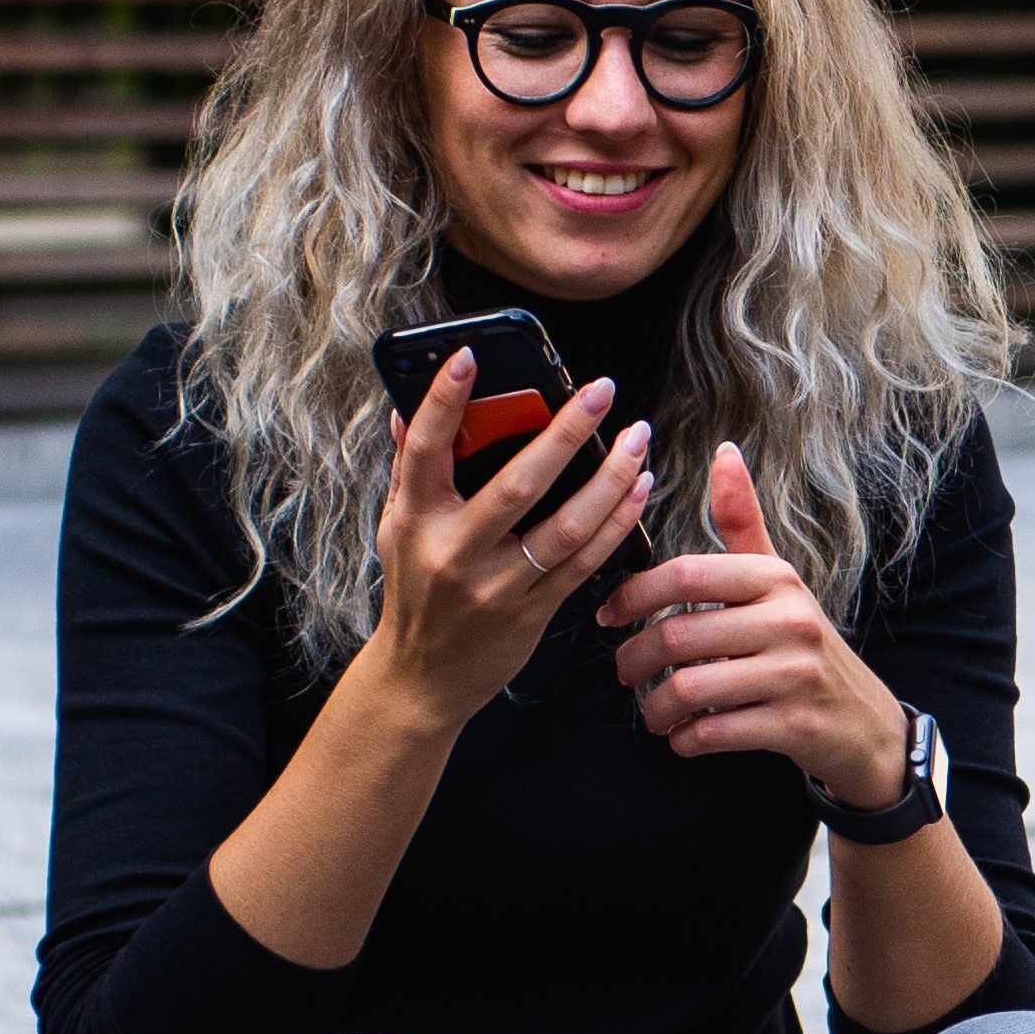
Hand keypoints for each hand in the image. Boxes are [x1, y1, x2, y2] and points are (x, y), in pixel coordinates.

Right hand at [362, 349, 652, 712]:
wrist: (423, 679)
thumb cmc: (414, 590)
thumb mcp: (397, 528)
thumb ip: (407, 469)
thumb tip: (405, 407)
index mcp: (415, 520)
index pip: (426, 449)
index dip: (444, 400)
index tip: (470, 355)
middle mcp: (454, 551)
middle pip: (518, 484)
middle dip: (565, 432)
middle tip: (601, 390)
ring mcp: (496, 586)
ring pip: (566, 525)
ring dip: (610, 478)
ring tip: (637, 439)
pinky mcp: (531, 612)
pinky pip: (584, 561)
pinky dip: (616, 523)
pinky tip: (637, 490)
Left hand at [604, 442, 911, 801]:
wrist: (864, 722)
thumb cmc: (803, 645)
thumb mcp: (778, 582)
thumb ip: (743, 522)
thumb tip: (724, 452)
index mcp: (776, 579)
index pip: (687, 574)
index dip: (634, 594)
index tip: (609, 616)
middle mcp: (790, 620)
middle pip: (678, 636)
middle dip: (634, 660)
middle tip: (623, 672)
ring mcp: (795, 674)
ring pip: (690, 689)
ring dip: (655, 708)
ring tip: (653, 712)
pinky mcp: (795, 725)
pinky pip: (714, 732)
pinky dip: (686, 740)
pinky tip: (684, 736)